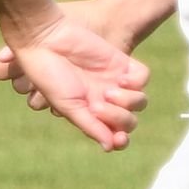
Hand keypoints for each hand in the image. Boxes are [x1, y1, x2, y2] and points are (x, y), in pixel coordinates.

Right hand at [0, 9, 147, 151]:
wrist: (45, 40)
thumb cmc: (48, 75)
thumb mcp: (67, 106)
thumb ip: (89, 126)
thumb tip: (110, 147)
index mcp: (89, 113)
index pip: (115, 134)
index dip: (121, 140)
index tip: (118, 138)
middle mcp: (104, 99)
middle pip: (129, 121)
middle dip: (119, 118)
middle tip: (97, 105)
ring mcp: (113, 80)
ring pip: (140, 101)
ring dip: (127, 102)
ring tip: (107, 92)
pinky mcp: (120, 61)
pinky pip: (143, 76)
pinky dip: (136, 82)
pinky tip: (120, 80)